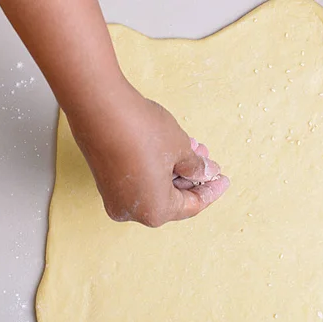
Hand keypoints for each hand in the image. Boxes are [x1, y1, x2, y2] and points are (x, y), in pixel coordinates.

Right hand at [66, 83, 229, 226]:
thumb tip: (204, 173)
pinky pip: (137, 181)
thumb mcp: (179, 149)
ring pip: (154, 188)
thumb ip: (195, 167)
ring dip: (174, 170)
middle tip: (206, 160)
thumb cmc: (142, 132)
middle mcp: (132, 211)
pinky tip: (168, 149)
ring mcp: (114, 197)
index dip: (211, 190)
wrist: (99, 108)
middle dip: (191, 178)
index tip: (223, 179)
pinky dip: (155, 169)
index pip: (192, 206)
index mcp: (155, 212)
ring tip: (190, 148)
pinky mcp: (104, 180)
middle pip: (171, 199)